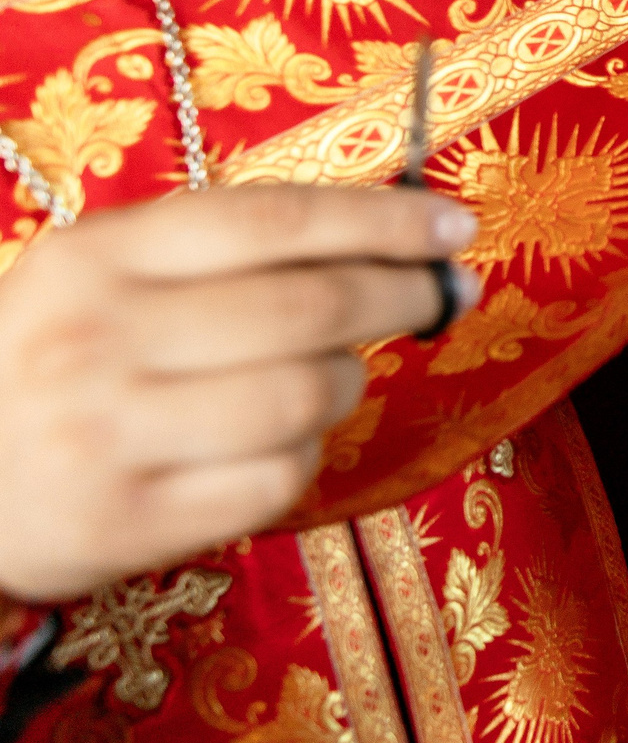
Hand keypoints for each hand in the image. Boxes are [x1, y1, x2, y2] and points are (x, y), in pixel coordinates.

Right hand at [0, 186, 480, 601]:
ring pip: (303, 397)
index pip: (272, 219)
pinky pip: (275, 481)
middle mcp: (96, 339)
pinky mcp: (124, 523)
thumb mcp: (106, 276)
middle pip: (308, 308)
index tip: (455, 224)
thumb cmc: (56, 360)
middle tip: (440, 295)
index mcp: (95, 256)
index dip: (382, 219)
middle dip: (401, 295)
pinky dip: (304, 459)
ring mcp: (105, 437)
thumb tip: (400, 237)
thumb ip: (228, 250)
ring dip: (347, 382)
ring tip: (332, 374)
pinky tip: (282, 443)